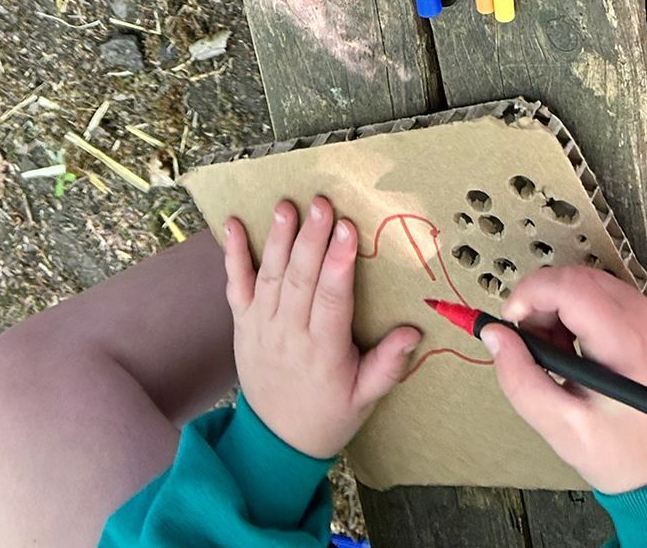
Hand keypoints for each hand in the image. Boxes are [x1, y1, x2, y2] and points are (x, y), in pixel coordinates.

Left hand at [223, 196, 420, 460]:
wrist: (276, 442)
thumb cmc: (329, 415)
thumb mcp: (365, 399)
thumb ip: (387, 366)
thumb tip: (413, 333)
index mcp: (323, 352)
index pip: (332, 301)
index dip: (339, 264)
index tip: (348, 230)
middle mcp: (289, 335)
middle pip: (300, 280)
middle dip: (311, 239)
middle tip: (322, 204)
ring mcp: (262, 327)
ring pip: (270, 277)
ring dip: (278, 239)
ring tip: (286, 206)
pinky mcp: (243, 324)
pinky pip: (236, 286)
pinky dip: (233, 255)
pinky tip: (232, 224)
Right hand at [487, 267, 646, 495]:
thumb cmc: (620, 453)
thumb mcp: (561, 426)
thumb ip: (521, 380)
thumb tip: (494, 335)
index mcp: (624, 341)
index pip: (569, 286)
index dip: (529, 294)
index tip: (508, 323)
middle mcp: (638, 315)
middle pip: (572, 278)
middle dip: (538, 303)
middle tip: (528, 347)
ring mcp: (642, 312)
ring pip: (580, 281)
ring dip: (553, 309)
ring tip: (552, 356)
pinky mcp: (639, 317)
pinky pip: (593, 294)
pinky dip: (570, 313)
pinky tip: (570, 351)